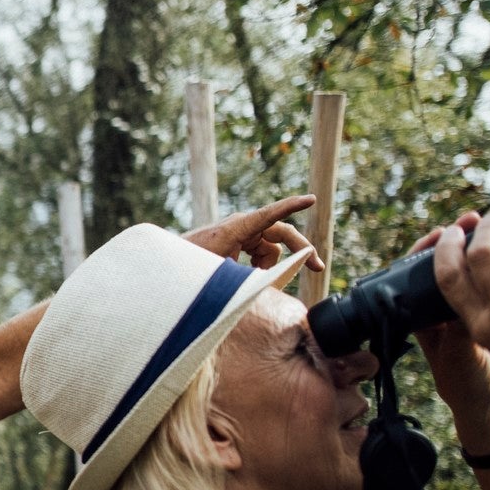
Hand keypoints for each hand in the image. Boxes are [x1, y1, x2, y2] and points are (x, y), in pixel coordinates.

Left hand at [181, 194, 320, 270]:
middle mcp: (243, 226)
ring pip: (273, 249)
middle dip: (300, 251)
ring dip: (272, 267)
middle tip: (318, 268)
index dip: (291, 206)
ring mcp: (242, 233)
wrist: (170, 264)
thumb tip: (269, 290)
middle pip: (282, 234)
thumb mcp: (220, 274)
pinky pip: (262, 253)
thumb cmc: (191, 265)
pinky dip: (262, 267)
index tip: (311, 199)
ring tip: (257, 283)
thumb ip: (246, 279)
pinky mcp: (240, 242)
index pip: (270, 214)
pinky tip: (251, 278)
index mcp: (237, 227)